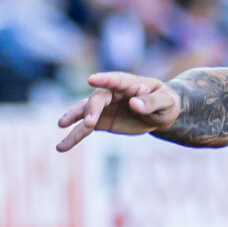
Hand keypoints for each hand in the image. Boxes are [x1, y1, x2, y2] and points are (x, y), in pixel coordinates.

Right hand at [54, 71, 179, 151]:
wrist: (161, 113)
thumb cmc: (166, 103)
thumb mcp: (166, 102)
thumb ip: (151, 102)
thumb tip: (134, 104)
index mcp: (130, 84)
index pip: (116, 80)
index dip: (104, 79)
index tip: (91, 79)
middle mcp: (113, 93)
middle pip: (98, 98)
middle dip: (92, 109)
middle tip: (89, 123)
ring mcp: (105, 107)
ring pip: (85, 111)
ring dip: (73, 118)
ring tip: (61, 125)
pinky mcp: (101, 121)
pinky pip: (85, 128)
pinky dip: (74, 137)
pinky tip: (61, 147)